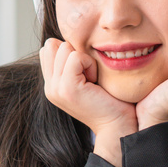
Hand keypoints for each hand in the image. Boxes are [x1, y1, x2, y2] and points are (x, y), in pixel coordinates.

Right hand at [40, 38, 137, 166]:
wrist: (118, 126)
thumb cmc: (110, 101)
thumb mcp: (87, 77)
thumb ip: (72, 61)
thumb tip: (61, 40)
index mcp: (52, 84)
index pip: (49, 48)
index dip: (71, 51)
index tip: (86, 73)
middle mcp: (50, 86)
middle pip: (54, 44)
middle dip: (77, 53)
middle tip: (91, 77)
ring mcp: (55, 88)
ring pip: (64, 48)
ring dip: (85, 59)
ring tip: (93, 80)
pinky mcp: (66, 88)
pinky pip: (75, 57)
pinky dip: (89, 65)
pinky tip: (95, 82)